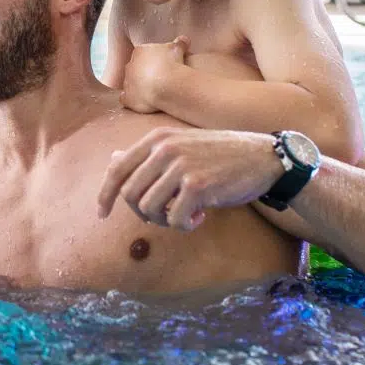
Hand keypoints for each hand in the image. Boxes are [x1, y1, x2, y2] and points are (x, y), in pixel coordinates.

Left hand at [96, 128, 283, 230]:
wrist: (263, 157)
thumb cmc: (220, 155)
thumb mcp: (181, 145)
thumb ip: (148, 155)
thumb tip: (113, 160)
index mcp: (157, 138)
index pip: (117, 169)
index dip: (105, 194)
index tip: (102, 214)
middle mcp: (165, 149)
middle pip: (130, 194)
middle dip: (142, 213)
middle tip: (164, 215)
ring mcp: (180, 166)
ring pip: (149, 209)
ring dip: (164, 221)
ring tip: (184, 216)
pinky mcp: (197, 186)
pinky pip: (174, 219)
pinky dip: (183, 226)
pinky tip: (200, 218)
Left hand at [121, 37, 188, 113]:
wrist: (166, 85)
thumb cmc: (172, 64)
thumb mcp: (178, 50)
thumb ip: (179, 43)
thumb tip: (184, 39)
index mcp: (139, 52)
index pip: (143, 54)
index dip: (152, 60)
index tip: (161, 65)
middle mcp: (130, 66)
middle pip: (135, 68)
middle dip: (144, 72)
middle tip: (158, 78)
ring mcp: (127, 82)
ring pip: (130, 82)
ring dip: (138, 86)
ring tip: (152, 90)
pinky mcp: (127, 97)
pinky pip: (125, 98)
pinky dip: (131, 99)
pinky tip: (140, 101)